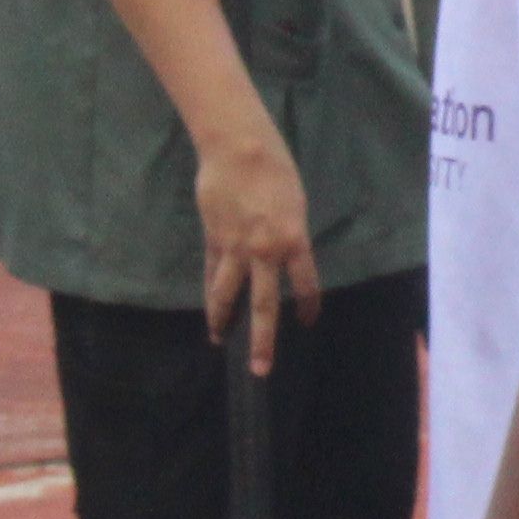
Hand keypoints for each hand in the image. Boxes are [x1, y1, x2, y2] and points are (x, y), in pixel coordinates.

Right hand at [196, 121, 321, 374]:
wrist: (240, 149)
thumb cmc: (276, 171)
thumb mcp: (295, 205)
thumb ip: (289, 237)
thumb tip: (282, 259)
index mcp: (294, 241)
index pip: (305, 285)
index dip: (307, 307)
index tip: (307, 321)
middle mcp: (265, 251)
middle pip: (264, 306)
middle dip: (263, 340)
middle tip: (260, 369)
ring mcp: (235, 248)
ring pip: (227, 295)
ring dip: (223, 320)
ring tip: (219, 340)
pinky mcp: (213, 240)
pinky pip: (213, 274)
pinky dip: (211, 293)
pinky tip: (210, 309)